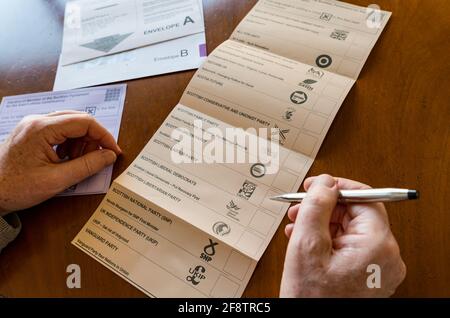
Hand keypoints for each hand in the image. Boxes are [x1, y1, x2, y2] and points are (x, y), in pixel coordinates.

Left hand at [0, 111, 120, 215]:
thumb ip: (87, 166)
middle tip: (99, 159)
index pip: (85, 122)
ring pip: (70, 124)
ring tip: (79, 162)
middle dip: (93, 139)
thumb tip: (109, 156)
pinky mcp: (31, 132)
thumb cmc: (16, 188)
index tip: (114, 152)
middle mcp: (37, 121)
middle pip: (78, 120)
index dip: (104, 136)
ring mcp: (33, 125)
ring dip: (81, 142)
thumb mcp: (57, 180)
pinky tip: (67, 159)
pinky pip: (59, 131)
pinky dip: (70, 143)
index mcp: (42, 129)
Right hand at [280, 174, 405, 296]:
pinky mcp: (368, 274)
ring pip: (349, 229)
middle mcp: (385, 256)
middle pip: (356, 214)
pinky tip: (305, 240)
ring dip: (322, 223)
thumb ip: (316, 207)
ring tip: (296, 226)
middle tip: (299, 208)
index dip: (338, 187)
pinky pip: (349, 246)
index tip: (318, 185)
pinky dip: (327, 239)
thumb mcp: (306, 245)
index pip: (365, 199)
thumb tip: (325, 182)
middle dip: (325, 208)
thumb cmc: (311, 298)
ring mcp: (378, 267)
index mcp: (377, 246)